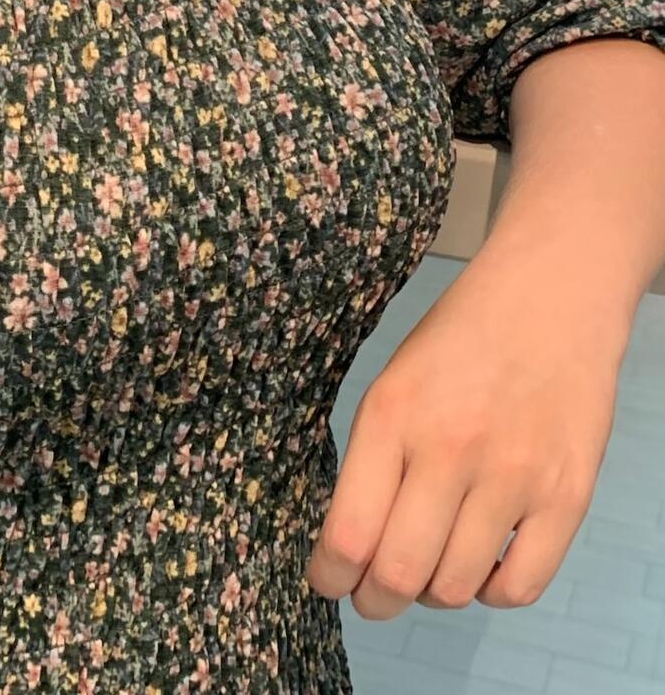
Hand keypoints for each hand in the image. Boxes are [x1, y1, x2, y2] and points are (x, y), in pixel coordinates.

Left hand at [306, 247, 626, 618]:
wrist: (550, 294)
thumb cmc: (462, 335)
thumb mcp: (394, 381)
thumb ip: (375, 457)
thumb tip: (353, 541)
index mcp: (391, 415)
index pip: (348, 533)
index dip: (330, 576)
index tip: (328, 580)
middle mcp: (449, 450)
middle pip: (398, 574)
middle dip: (374, 601)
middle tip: (373, 596)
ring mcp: (512, 477)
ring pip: (455, 588)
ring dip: (432, 594)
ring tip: (430, 568)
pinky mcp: (566, 496)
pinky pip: (520, 586)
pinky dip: (492, 592)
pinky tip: (483, 564)